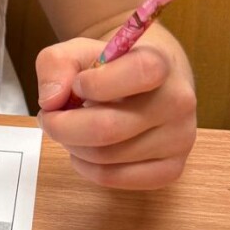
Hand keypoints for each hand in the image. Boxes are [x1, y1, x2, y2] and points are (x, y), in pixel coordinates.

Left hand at [36, 33, 196, 189]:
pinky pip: (115, 179)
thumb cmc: (111, 66)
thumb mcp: (78, 51)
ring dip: (73, 146)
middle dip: (63, 126)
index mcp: (160, 63)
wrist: (151, 81)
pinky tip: (85, 150)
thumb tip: (51, 101)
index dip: (95, 83)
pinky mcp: (171, 169)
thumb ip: (56, 65)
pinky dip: (87, 168)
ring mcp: (179, 139)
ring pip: (105, 157)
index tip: (77, 85)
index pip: (138, 73)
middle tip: (49, 118)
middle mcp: (177, 102)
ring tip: (72, 129)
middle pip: (107, 128)